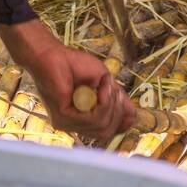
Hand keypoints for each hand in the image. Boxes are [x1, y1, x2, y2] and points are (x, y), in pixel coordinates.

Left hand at [16, 31, 135, 140]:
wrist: (53, 54)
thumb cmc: (75, 65)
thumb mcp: (105, 83)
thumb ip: (117, 101)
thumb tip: (133, 117)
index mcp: (82, 119)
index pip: (108, 132)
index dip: (121, 118)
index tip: (121, 97)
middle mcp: (74, 125)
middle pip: (107, 132)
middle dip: (118, 111)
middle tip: (114, 90)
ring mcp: (67, 123)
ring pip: (102, 127)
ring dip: (111, 105)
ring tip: (105, 87)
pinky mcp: (63, 117)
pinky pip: (93, 120)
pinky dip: (103, 104)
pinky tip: (100, 89)